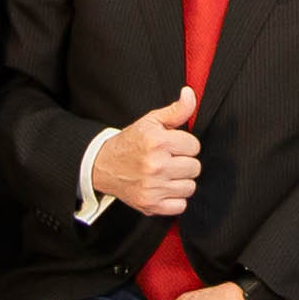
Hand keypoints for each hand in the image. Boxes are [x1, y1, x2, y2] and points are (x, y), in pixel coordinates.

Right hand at [93, 85, 202, 217]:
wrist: (103, 165)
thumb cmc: (130, 142)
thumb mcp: (151, 121)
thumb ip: (176, 110)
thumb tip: (190, 94)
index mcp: (157, 142)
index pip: (195, 146)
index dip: (185, 145)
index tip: (172, 146)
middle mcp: (156, 165)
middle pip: (195, 167)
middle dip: (184, 162)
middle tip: (168, 160)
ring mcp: (153, 187)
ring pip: (190, 187)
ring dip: (180, 181)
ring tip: (165, 174)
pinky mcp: (151, 205)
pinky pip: (181, 205)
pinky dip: (175, 199)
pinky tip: (163, 188)